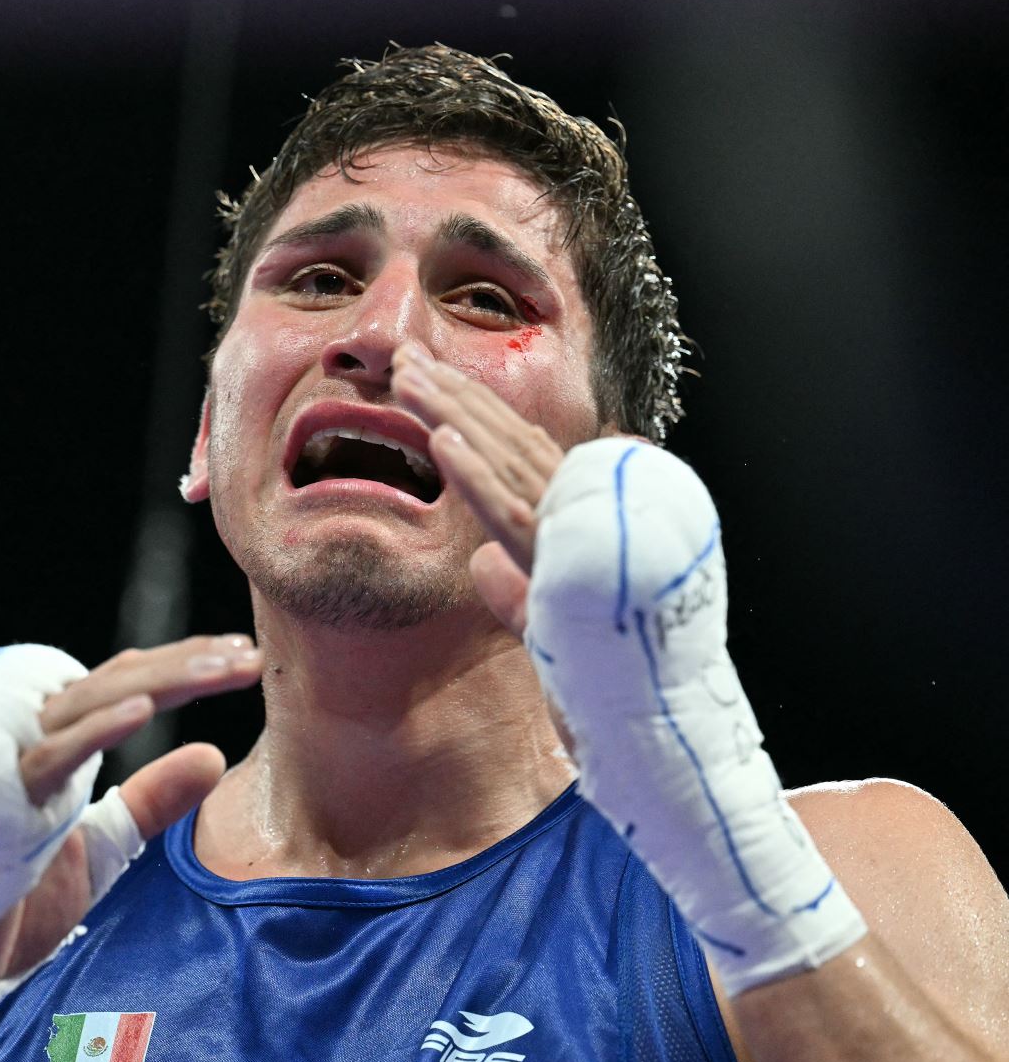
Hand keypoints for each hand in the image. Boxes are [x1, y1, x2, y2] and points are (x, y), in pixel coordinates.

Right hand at [0, 634, 262, 978]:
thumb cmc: (7, 900)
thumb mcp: (103, 847)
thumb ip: (151, 801)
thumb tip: (214, 754)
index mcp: (50, 739)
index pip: (120, 684)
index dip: (181, 667)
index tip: (242, 658)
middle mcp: (24, 734)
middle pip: (111, 681)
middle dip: (185, 665)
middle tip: (250, 656)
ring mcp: (1, 756)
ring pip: (87, 700)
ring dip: (158, 680)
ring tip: (218, 669)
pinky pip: (48, 753)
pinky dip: (97, 729)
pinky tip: (145, 708)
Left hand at [390, 347, 590, 637]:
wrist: (658, 706)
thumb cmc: (607, 666)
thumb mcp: (547, 622)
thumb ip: (513, 589)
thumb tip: (479, 561)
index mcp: (570, 514)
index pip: (516, 448)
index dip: (470, 408)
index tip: (426, 375)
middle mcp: (572, 510)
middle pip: (505, 440)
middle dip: (452, 394)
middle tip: (403, 356)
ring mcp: (568, 533)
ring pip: (501, 461)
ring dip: (451, 415)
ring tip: (407, 380)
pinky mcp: (557, 564)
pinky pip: (507, 513)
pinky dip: (473, 475)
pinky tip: (440, 441)